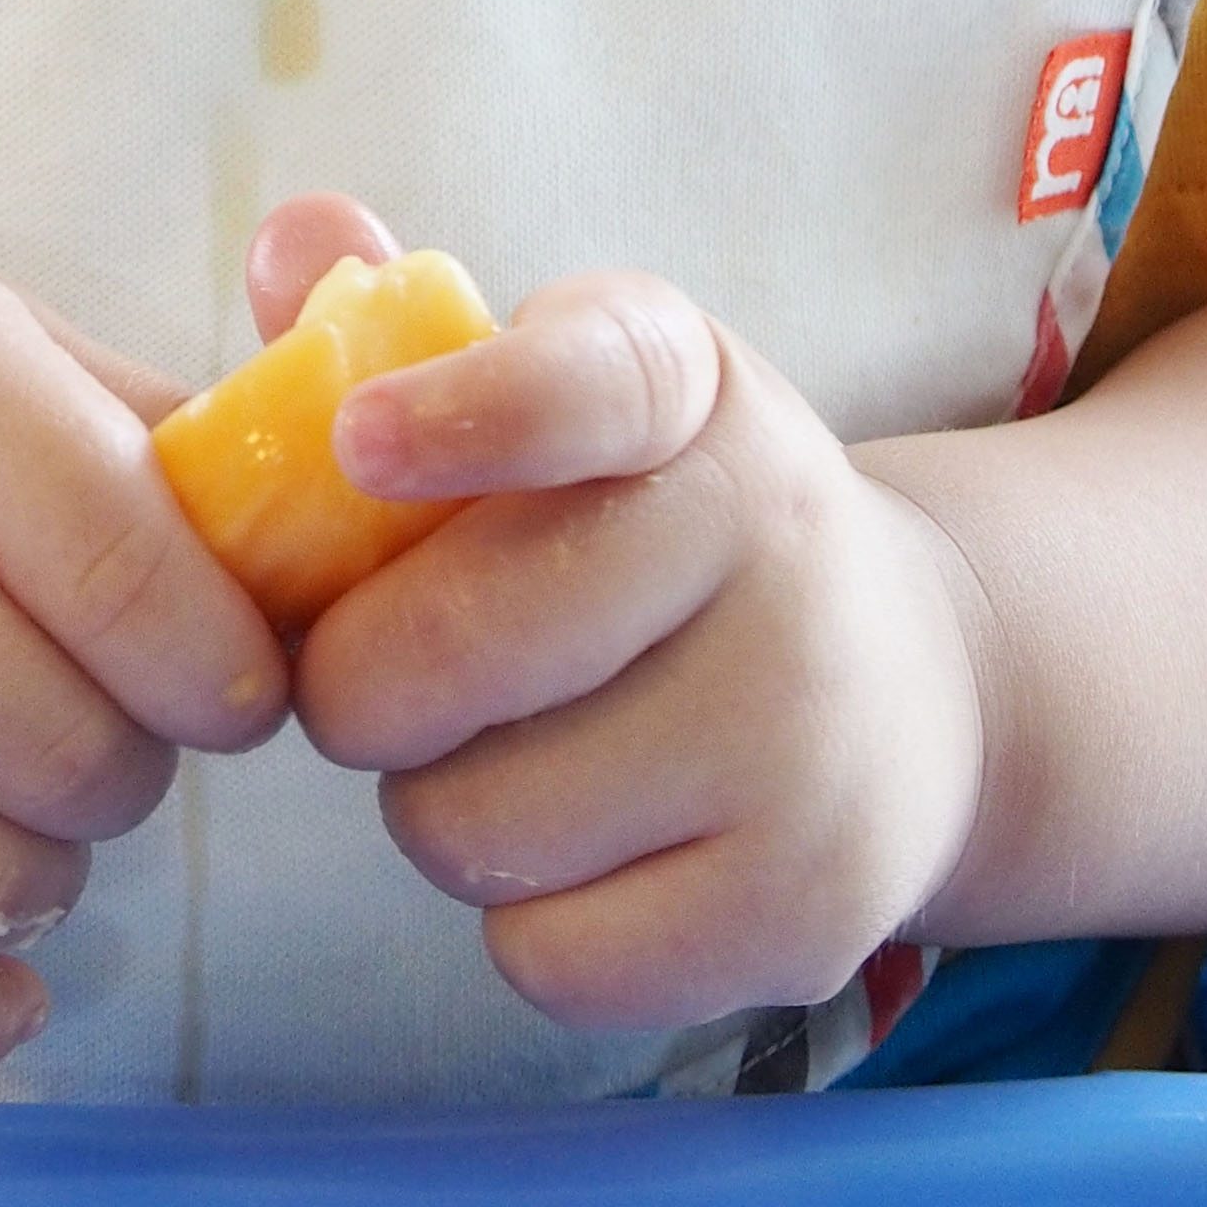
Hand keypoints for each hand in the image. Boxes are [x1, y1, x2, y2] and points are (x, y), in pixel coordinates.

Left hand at [283, 249, 989, 1029]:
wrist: (912, 688)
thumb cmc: (651, 522)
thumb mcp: (568, 388)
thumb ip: (409, 323)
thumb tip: (294, 249)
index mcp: (691, 388)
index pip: (590, 386)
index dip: (471, 413)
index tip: (360, 440)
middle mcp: (775, 544)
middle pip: (471, 645)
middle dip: (360, 678)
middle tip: (371, 675)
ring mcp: (807, 741)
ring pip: (484, 820)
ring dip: (435, 802)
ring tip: (493, 754)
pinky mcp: (810, 913)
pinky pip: (553, 957)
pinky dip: (521, 919)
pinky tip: (575, 850)